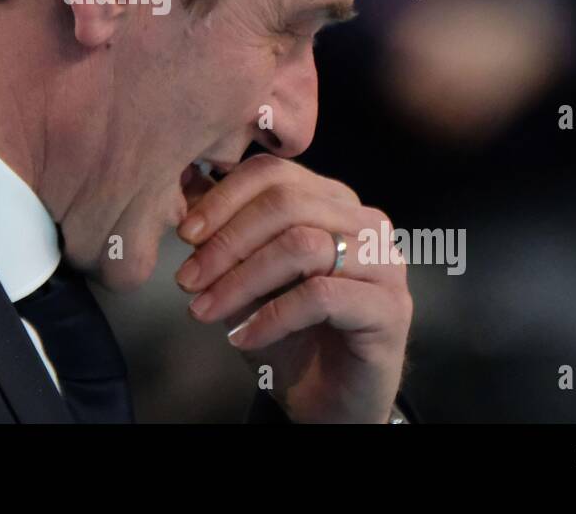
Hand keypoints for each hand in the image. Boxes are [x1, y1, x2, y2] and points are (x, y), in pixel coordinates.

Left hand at [175, 155, 410, 422]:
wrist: (327, 401)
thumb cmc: (288, 333)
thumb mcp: (245, 277)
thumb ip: (225, 235)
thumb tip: (185, 191)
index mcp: (332, 201)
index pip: (275, 173)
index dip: (224, 199)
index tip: (185, 234)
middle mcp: (365, 222)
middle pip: (287, 202)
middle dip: (228, 241)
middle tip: (188, 279)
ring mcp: (384, 262)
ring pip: (302, 245)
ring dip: (242, 280)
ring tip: (205, 310)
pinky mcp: (390, 308)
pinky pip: (320, 296)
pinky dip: (271, 317)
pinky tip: (243, 338)